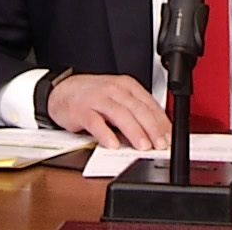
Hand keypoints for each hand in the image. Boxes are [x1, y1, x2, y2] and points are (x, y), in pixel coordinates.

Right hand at [44, 72, 170, 150]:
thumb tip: (155, 131)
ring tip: (143, 146)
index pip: (149, 104)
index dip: (161, 122)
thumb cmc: (92, 96)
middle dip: (152, 128)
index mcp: (126, 86)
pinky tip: (112, 144)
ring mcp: (97, 99)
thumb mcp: (117, 97)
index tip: (169, 137)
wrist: (62, 90)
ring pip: (120, 115)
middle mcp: (114, 90)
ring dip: (134, 132)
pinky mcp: (82, 110)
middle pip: (138, 109)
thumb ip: (134, 111)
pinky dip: (105, 134)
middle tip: (161, 144)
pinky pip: (95, 122)